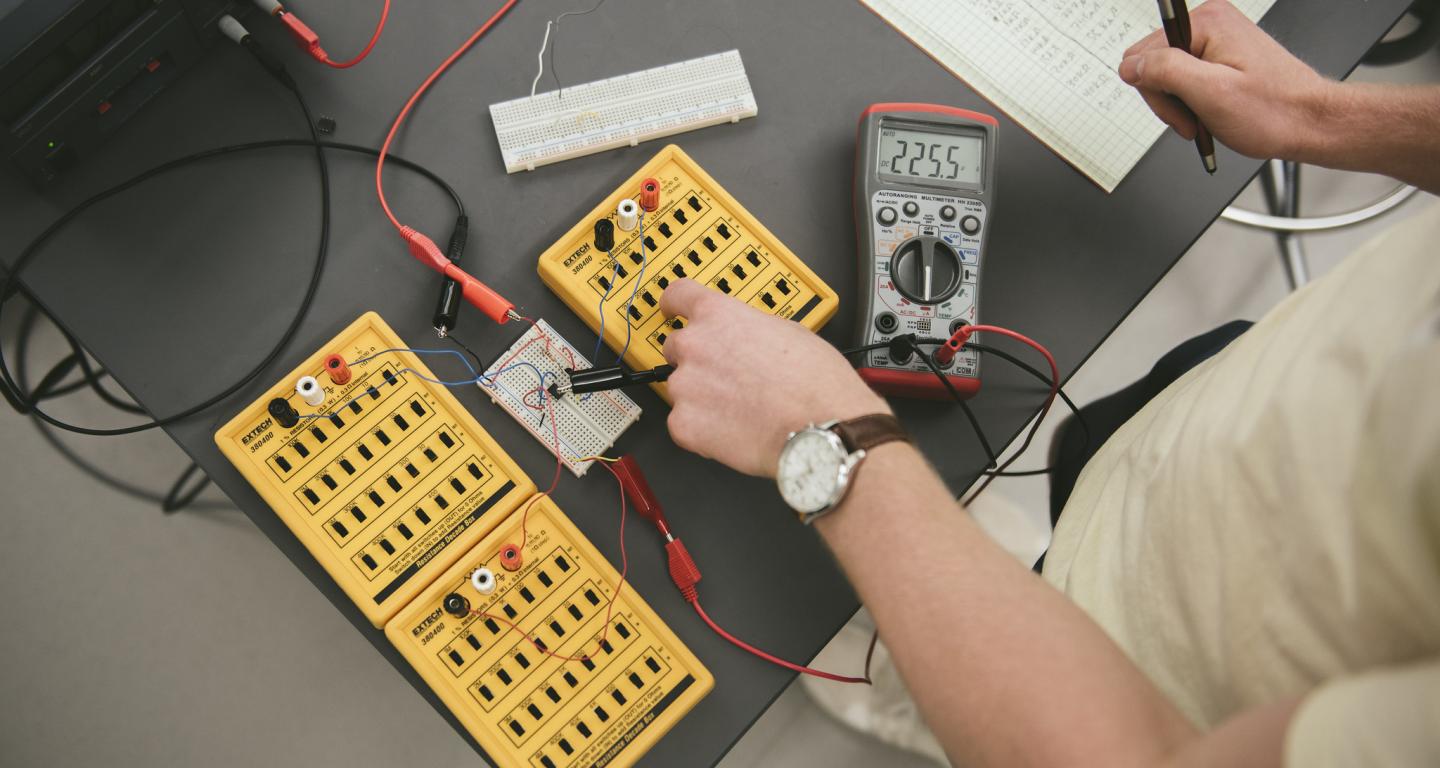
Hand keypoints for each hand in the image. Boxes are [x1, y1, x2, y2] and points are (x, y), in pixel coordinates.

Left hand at [658, 279, 888, 476]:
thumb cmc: (816, 384)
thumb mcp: (790, 331)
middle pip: (675, 347)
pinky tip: (733, 430)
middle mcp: (694, 345)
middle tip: (727, 378)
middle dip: (697, 360)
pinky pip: (683, 424)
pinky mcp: (684, 425)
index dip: (672, 304)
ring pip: (681, 389)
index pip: (678, 295)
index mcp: (719, 315)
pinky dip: (702, 430)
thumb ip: (753, 326)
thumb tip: (748, 335)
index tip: (670, 309)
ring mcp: (685, 386)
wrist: (821, 429)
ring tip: (739, 410)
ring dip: (701, 397)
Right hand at [1118, 0, 1332, 158]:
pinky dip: (1192, 101)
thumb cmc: (1273, 111)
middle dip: (1169, 99)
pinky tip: (1209, 112)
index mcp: (1207, 21)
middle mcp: (1211, 23)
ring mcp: (1216, 38)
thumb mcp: (1210, 93)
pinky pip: (1185, 78)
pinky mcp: (1220, 54)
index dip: (1157, 91)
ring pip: (1167, 75)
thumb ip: (1165, 71)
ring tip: (1205, 118)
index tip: (1183, 110)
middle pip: (1154, 64)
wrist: (1308, 122)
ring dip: (1180, 104)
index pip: (1143, 54)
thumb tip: (1131, 65)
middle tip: (1195, 120)